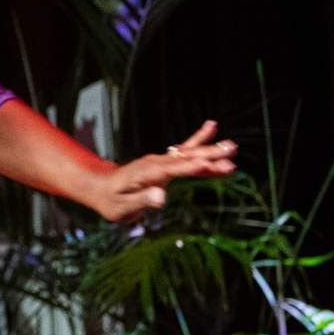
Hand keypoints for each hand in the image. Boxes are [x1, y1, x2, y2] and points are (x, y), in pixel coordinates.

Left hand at [90, 120, 235, 222]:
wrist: (101, 187)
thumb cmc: (111, 201)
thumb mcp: (122, 207)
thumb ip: (142, 201)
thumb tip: (161, 196)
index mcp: (147, 174)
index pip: (172, 170)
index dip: (189, 167)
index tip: (208, 164)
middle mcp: (156, 163)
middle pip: (185, 158)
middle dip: (207, 156)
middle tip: (230, 152)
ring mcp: (161, 160)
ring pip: (189, 154)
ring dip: (210, 151)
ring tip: (232, 147)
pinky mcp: (165, 162)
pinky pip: (184, 151)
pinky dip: (198, 140)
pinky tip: (212, 127)